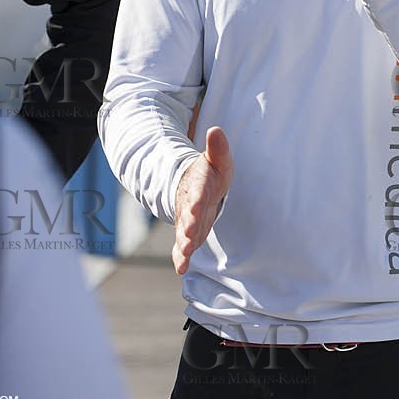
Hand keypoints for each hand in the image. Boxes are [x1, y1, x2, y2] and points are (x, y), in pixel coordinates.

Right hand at [173, 126, 232, 274]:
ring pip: (184, 232)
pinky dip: (181, 258)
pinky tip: (181, 269)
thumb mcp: (217, 159)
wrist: (193, 187)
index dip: (196, 201)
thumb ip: (217, 148)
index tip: (196, 208)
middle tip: (190, 236)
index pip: (198, 192)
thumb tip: (215, 129)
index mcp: (198, 185)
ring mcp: (187, 220)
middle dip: (189, 226)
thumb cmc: (211, 173)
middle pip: (189, 216)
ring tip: (186, 253)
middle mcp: (189, 204)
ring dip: (185, 243)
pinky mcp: (188, 233)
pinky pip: (182, 247)